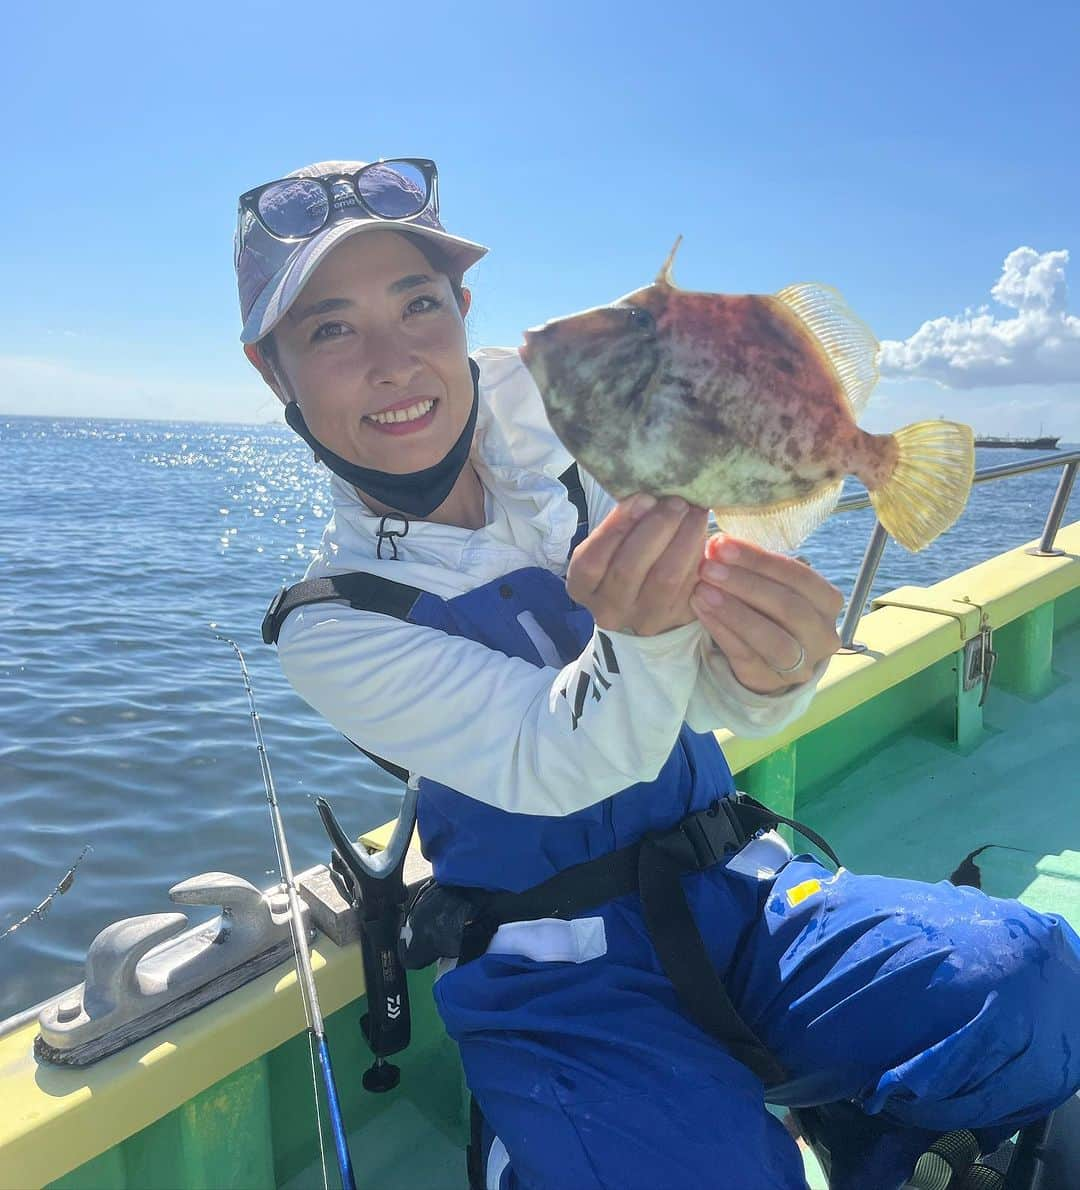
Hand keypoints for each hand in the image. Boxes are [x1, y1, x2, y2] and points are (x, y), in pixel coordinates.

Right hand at [567, 495, 708, 635]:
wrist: (648, 600)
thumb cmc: (624, 558)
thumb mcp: (610, 544)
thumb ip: (623, 524)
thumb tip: (650, 498)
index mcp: (582, 588)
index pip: (592, 560)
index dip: (618, 526)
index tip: (644, 498)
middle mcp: (608, 610)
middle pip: (629, 568)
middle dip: (656, 527)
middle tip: (676, 502)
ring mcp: (643, 620)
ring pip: (665, 577)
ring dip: (684, 538)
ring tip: (694, 513)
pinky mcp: (676, 618)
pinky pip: (689, 585)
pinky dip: (698, 555)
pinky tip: (702, 534)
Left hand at [690, 536, 842, 693]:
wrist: (766, 660)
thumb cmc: (768, 610)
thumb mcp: (768, 584)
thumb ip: (750, 565)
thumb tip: (717, 544)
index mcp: (828, 601)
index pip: (800, 576)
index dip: (760, 560)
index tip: (723, 545)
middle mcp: (823, 634)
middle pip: (788, 606)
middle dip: (744, 583)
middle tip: (708, 567)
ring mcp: (802, 663)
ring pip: (771, 637)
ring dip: (733, 610)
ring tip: (702, 590)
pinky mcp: (772, 682)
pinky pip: (746, 656)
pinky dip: (721, 631)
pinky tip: (701, 610)